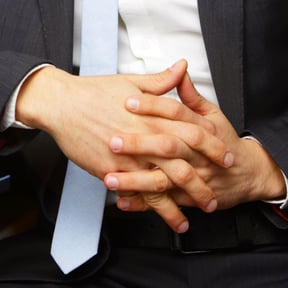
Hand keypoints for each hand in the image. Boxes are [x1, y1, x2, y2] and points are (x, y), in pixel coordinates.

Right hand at [15, 60, 232, 231]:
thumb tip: (183, 67)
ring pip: (160, 188)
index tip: (227, 157)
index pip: (194, 134)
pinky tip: (151, 217)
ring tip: (188, 220)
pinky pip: (133, 193)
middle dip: (202, 186)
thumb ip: (161, 81)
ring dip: (177, 206)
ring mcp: (127, 159)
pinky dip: (145, 207)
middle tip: (214, 198)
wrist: (61, 104)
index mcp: (153, 117)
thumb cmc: (93, 91)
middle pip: (183, 168)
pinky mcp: (110, 171)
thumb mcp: (131, 81)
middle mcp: (145, 140)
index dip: (214, 148)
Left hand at [106, 67, 285, 216]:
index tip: (128, 99)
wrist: (248, 175)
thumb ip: (190, 95)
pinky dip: (142, 204)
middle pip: (168, 146)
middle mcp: (196, 154)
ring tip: (110, 177)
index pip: (175, 113)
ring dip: (135, 180)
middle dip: (139, 144)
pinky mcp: (188, 198)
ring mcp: (192, 178)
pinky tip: (122, 200)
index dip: (152, 105)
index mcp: (200, 129)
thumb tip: (179, 69)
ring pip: (163, 179)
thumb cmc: (226, 141)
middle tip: (113, 140)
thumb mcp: (212, 114)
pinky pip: (164, 202)